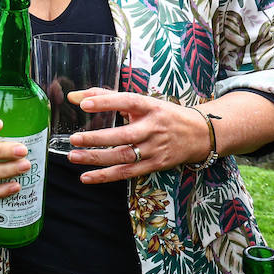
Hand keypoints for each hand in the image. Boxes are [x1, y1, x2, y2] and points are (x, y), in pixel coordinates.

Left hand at [67, 89, 209, 182]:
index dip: (107, 102)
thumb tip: (74, 96)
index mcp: (151, 107)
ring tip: (73, 156)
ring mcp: (156, 148)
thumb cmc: (162, 115)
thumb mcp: (140, 102)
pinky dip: (106, 176)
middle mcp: (154, 128)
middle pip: (124, 135)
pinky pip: (127, 172)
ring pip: (124, 156)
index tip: (85, 104)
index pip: (128, 102)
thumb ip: (106, 97)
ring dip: (97, 158)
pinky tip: (86, 177)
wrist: (200, 134)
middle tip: (74, 138)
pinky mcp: (155, 165)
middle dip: (97, 138)